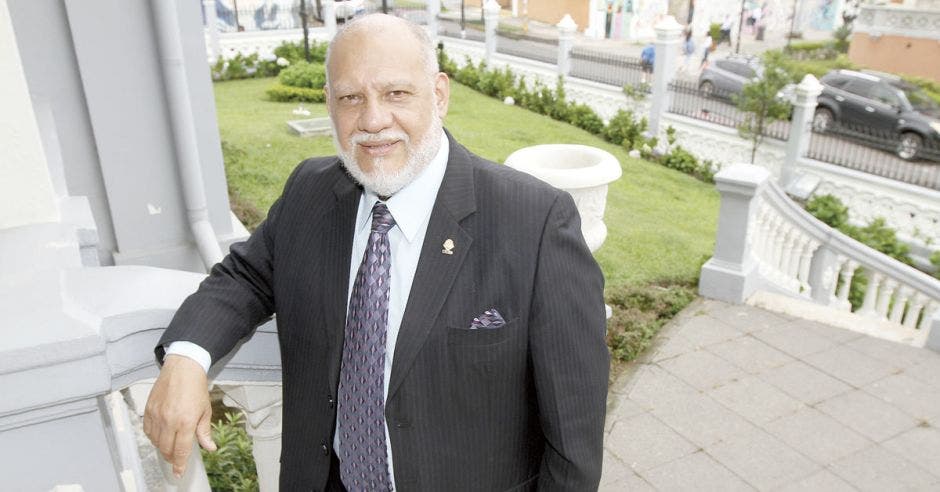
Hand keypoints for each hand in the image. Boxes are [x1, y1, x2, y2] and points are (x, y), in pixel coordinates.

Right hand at [143, 354, 216, 477]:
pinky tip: (161, 434)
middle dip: (171, 457)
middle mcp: (169, 421)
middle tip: (177, 459)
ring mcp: (157, 415)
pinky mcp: (148, 410)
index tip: (179, 473)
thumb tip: (209, 448)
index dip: (180, 465)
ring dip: (162, 447)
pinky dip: (153, 436)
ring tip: (170, 445)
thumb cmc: (196, 387)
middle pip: (166, 449)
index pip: (181, 451)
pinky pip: (147, 430)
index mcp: (186, 422)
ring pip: (155, 442)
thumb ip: (204, 432)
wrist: (182, 368)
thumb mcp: (205, 410)